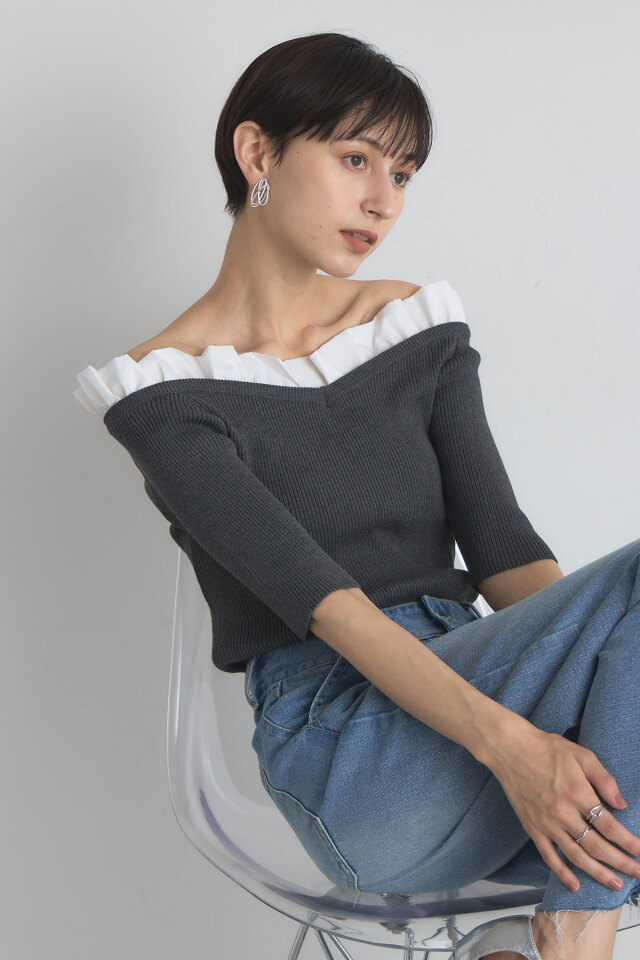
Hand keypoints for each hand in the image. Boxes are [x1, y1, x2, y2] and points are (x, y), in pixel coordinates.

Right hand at [486, 717, 639, 891]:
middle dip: (620, 862)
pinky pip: (549, 856)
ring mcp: (546, 823)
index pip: (609, 826)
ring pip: (576, 856)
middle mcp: (563, 813)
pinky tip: (576, 885)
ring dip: (598, 873)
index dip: (628, 842)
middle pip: (597, 846)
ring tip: (615, 884)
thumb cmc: (547, 749)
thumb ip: (604, 779)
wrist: (510, 749)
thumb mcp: (582, 755)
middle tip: (638, 873)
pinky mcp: (532, 828)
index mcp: (577, 793)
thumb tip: (622, 804)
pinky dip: (562, 873)